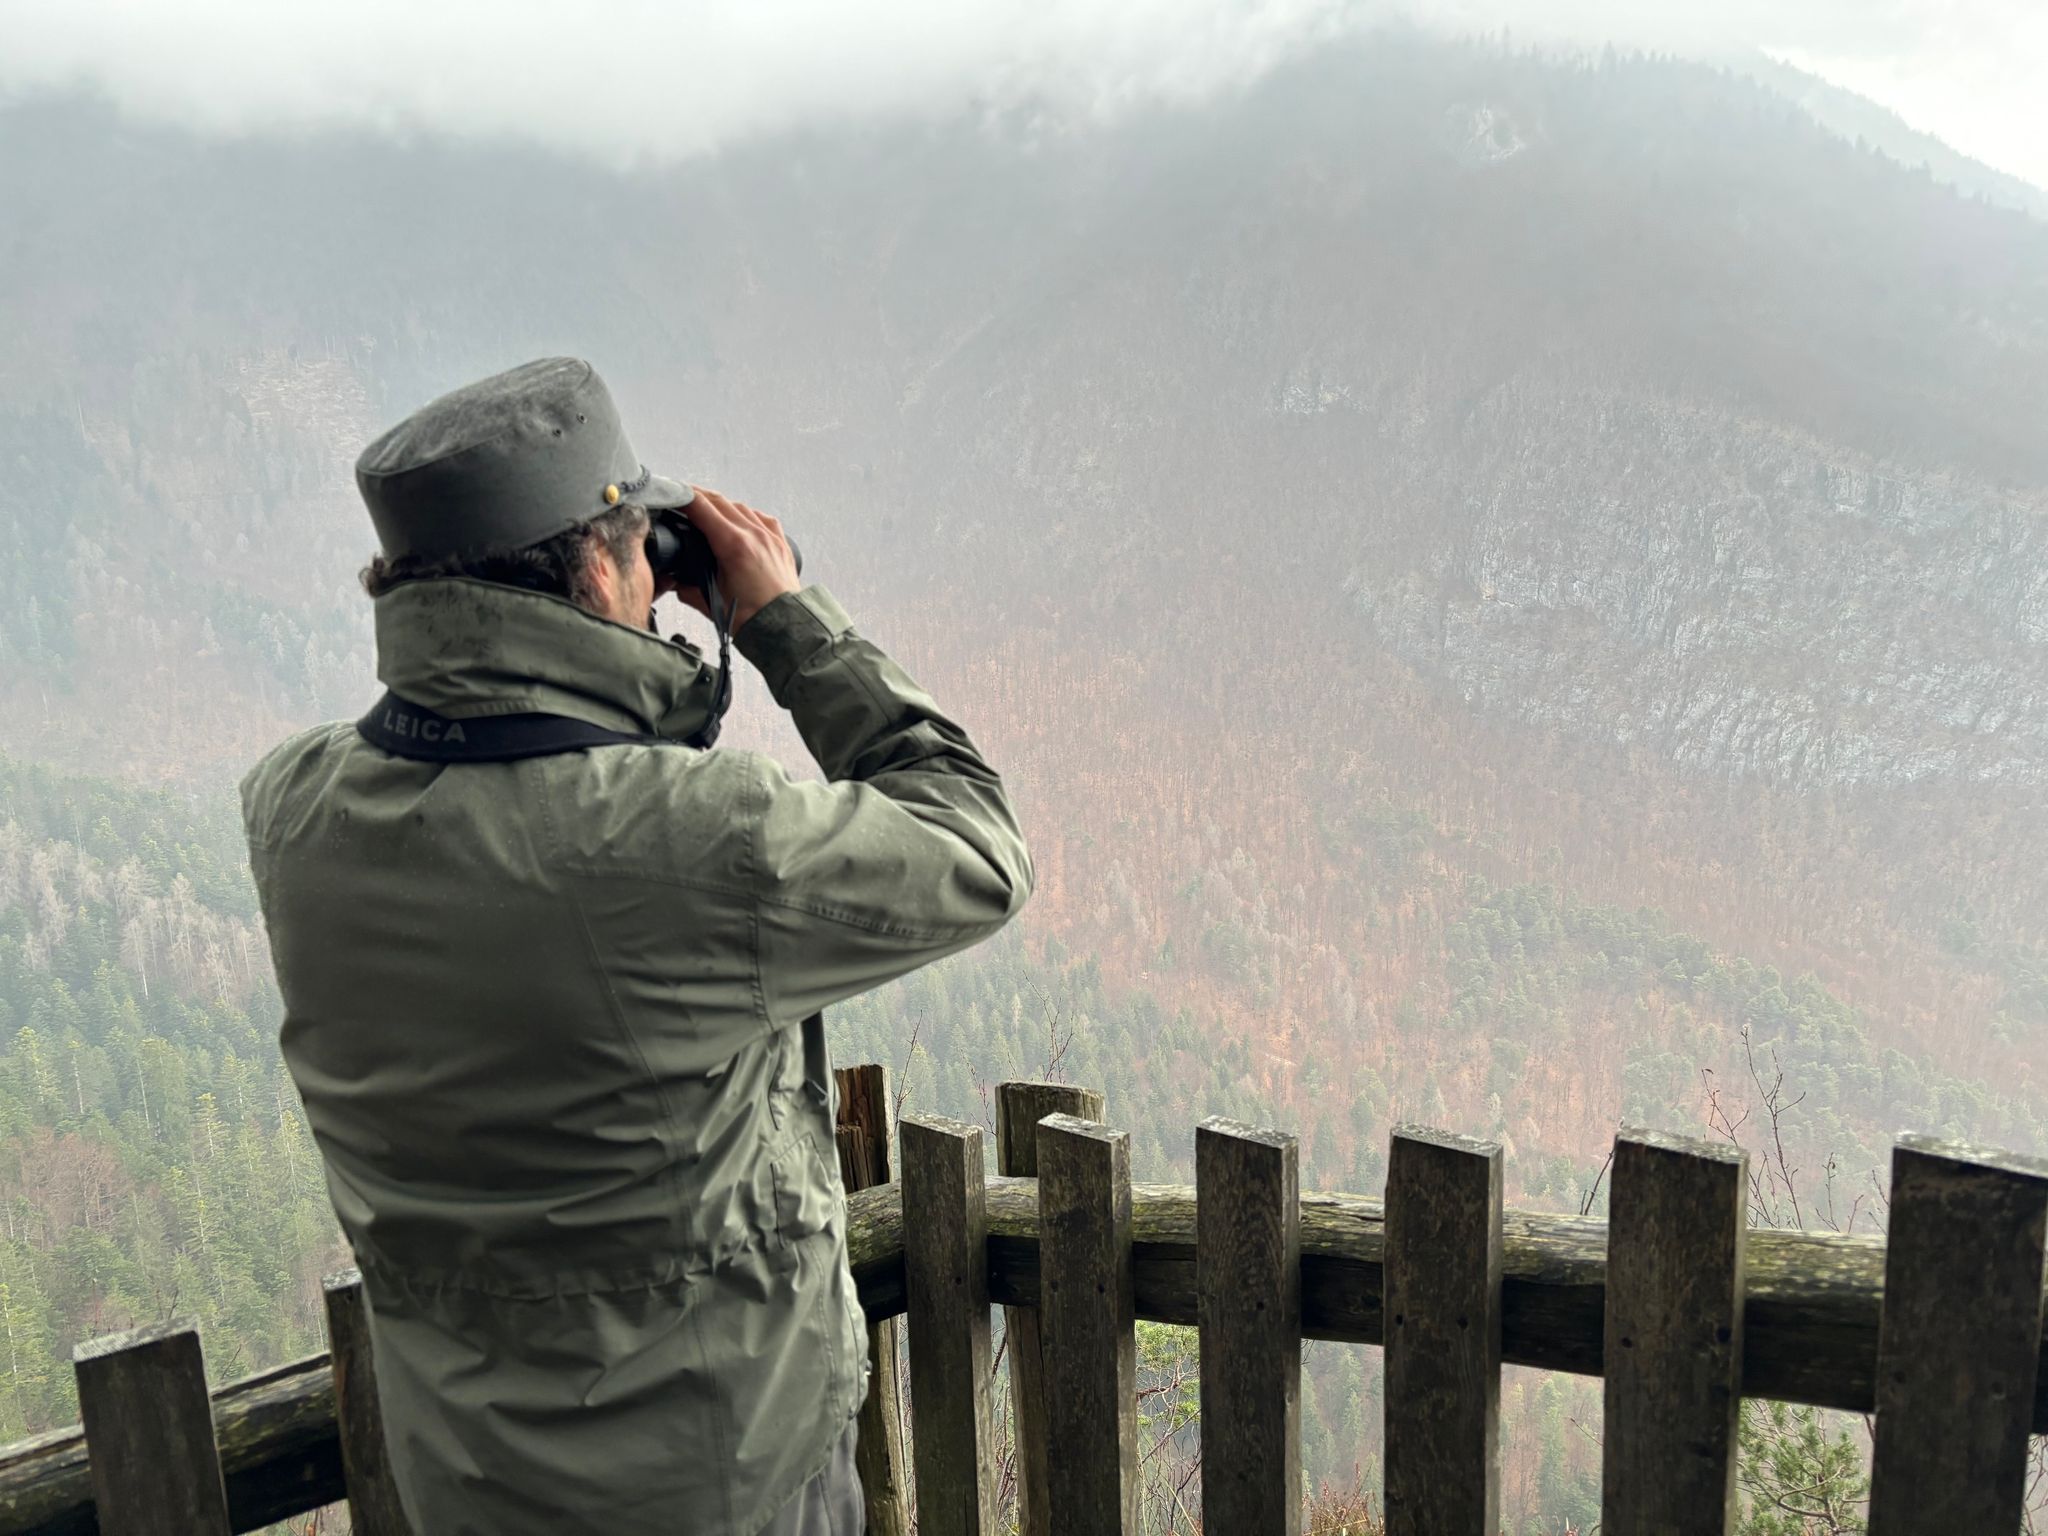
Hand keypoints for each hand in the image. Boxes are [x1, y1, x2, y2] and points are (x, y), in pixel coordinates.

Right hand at [671, 486, 801, 632]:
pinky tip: (739, 520)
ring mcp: (769, 536)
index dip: (683, 498)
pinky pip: (761, 518)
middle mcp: (754, 535)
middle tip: (683, 497)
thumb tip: (674, 583)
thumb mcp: (711, 604)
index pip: (702, 508)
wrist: (786, 627)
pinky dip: (746, 515)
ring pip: (741, 507)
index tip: (672, 495)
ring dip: (722, 505)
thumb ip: (687, 590)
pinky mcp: (780, 543)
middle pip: (720, 501)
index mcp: (734, 545)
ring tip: (708, 509)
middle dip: (698, 496)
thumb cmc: (754, 618)